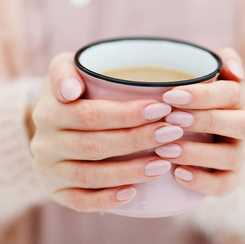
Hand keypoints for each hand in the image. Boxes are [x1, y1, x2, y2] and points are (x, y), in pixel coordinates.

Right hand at [30, 53, 182, 211]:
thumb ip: (64, 72)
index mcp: (48, 111)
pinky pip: (80, 201)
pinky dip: (106, 200)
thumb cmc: (73, 93)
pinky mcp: (56, 191)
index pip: (90, 114)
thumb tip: (70, 90)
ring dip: (129, 171)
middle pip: (95, 145)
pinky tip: (133, 193)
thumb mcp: (64, 70)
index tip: (161, 109)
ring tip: (163, 163)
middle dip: (137, 140)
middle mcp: (45, 143)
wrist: (54, 123)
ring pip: (90, 175)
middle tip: (171, 133)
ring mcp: (49, 170)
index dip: (126, 114)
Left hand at [156, 48, 244, 195]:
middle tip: (171, 120)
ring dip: (198, 153)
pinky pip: (225, 185)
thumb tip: (235, 71)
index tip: (170, 96)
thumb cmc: (196, 94)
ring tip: (165, 150)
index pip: (232, 93)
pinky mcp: (231, 176)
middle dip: (205, 121)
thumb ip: (222, 61)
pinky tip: (177, 174)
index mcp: (239, 98)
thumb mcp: (207, 71)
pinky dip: (202, 182)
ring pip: (232, 156)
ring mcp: (240, 152)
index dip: (203, 96)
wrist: (195, 124)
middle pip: (242, 124)